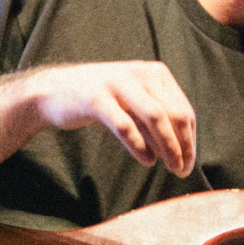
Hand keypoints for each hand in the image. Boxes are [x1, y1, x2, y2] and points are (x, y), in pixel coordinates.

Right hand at [23, 62, 197, 176]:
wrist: (53, 90)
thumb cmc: (100, 100)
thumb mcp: (133, 105)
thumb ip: (156, 123)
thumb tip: (183, 152)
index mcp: (155, 73)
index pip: (184, 110)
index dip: (190, 140)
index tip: (189, 163)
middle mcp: (140, 74)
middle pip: (174, 114)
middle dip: (183, 146)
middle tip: (182, 171)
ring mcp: (117, 84)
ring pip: (155, 117)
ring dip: (168, 146)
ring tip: (171, 167)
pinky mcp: (96, 99)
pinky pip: (125, 125)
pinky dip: (140, 146)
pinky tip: (147, 161)